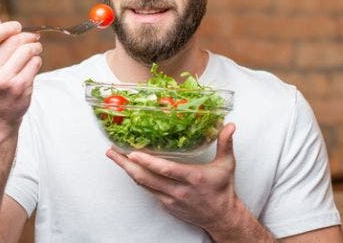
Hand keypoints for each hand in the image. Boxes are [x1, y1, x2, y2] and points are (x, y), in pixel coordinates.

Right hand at [0, 12, 42, 134]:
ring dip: (35, 48)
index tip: (18, 27)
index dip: (9, 26)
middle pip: (14, 40)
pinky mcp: (19, 88)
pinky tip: (33, 65)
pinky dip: (37, 61)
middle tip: (34, 39)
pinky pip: (35, 64)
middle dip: (28, 37)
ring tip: (35, 51)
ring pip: (27, 50)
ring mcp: (3, 80)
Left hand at [106, 123, 242, 236]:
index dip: (148, 163)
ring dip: (127, 171)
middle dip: (126, 164)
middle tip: (112, 151)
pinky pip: (148, 190)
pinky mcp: (166, 205)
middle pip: (146, 178)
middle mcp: (179, 191)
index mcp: (193, 178)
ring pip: (143, 185)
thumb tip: (230, 125)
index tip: (133, 153)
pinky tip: (129, 168)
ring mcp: (170, 199)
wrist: (221, 217)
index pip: (166, 170)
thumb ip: (225, 143)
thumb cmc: (222, 189)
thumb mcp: (227, 165)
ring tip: (114, 156)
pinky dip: (137, 179)